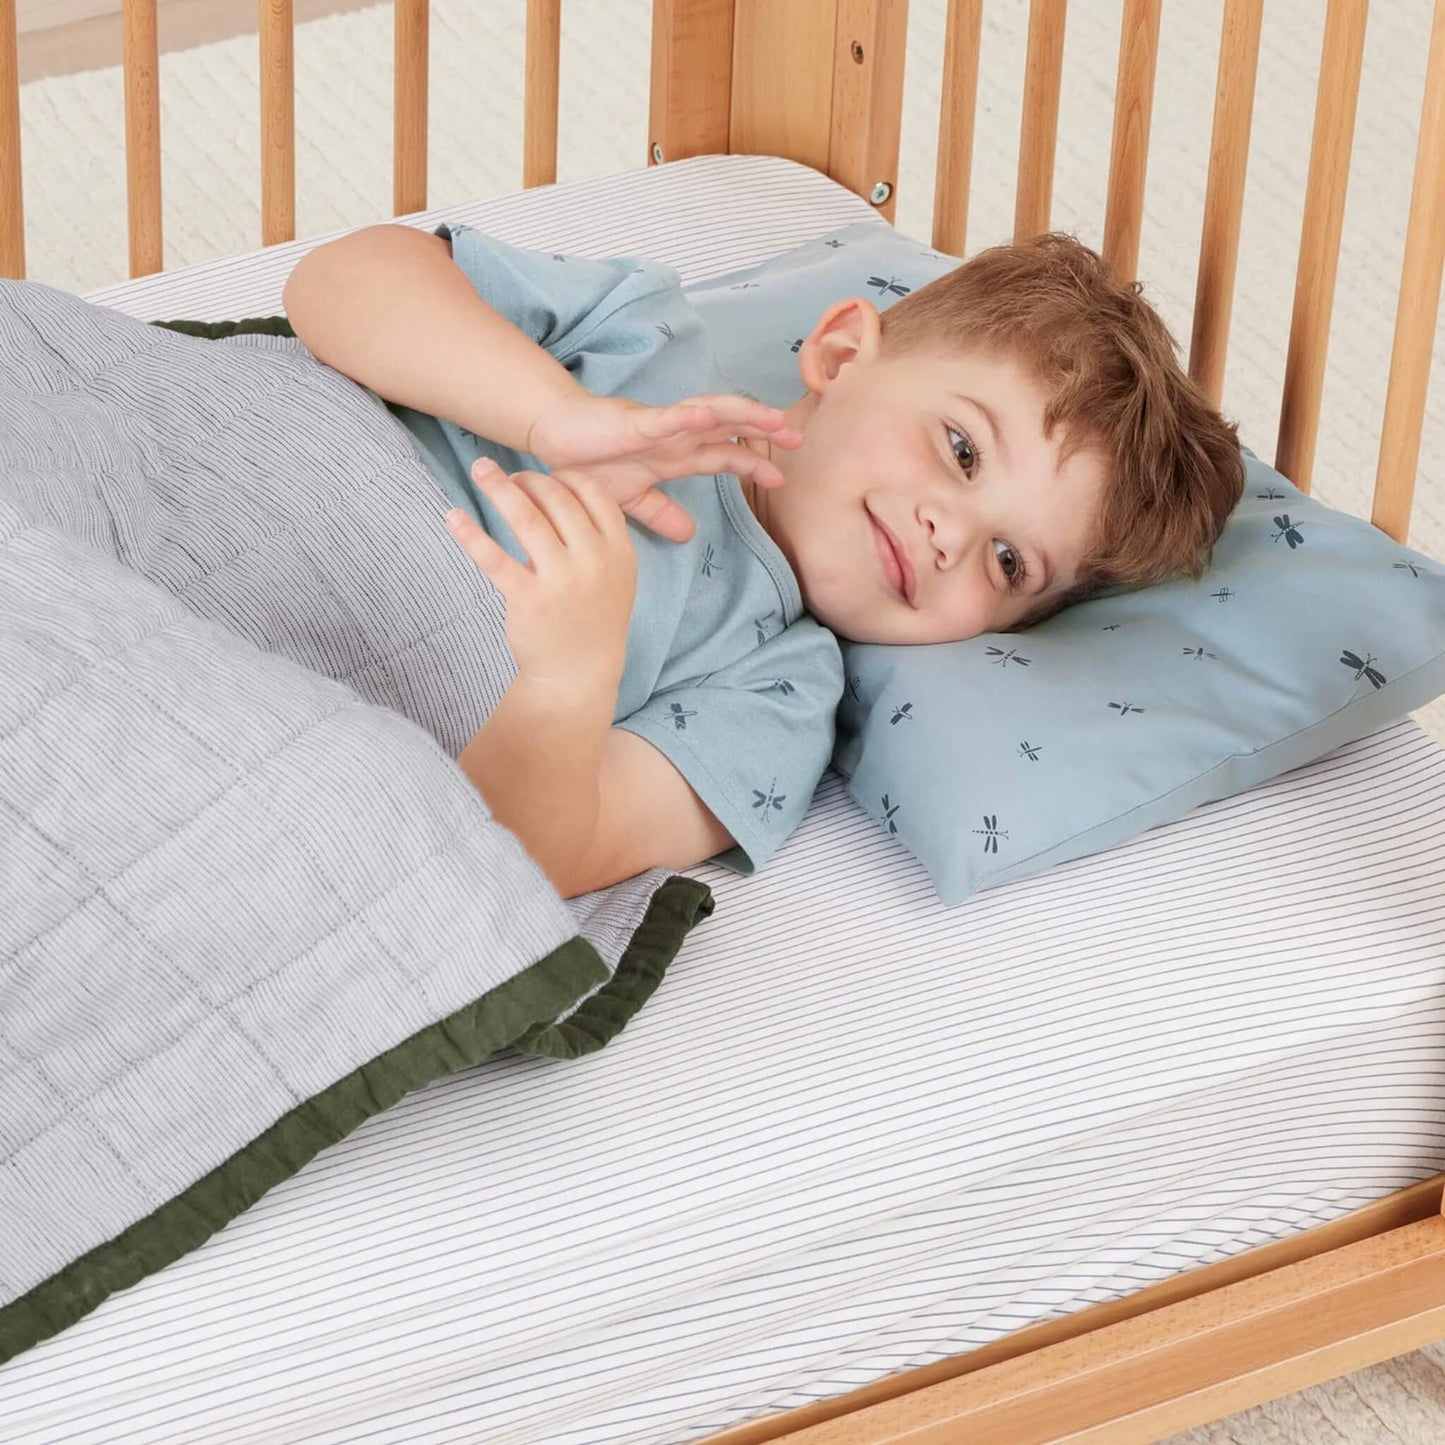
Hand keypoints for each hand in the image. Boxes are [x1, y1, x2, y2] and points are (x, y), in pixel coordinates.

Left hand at [446, 458, 635, 691]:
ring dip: (499, 487)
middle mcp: (593, 561)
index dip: (565, 477)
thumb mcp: (614, 574)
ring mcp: (562, 581)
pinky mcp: (529, 601)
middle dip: (529, 480)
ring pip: (526, 518)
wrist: (579, 673)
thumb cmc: (592, 615)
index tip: (544, 477)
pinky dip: (471, 534)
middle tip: (508, 478)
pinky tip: (453, 516)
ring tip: (479, 469)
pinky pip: (494, 558)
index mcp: (618, 550)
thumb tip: (557, 488)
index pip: (594, 493)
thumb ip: (596, 535)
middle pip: (558, 499)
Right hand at [523, 389, 804, 543]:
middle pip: (728, 429)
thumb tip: (689, 535)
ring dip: (740, 414)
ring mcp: (657, 427)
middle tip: (797, 438)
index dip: (752, 463)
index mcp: (675, 455)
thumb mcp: (632, 499)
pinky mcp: (634, 423)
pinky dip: (688, 416)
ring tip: (770, 417)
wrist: (552, 437)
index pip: (724, 456)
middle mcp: (675, 437)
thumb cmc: (589, 461)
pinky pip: (666, 418)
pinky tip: (710, 416)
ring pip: (708, 414)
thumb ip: (661, 512)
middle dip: (763, 431)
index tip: (781, 477)